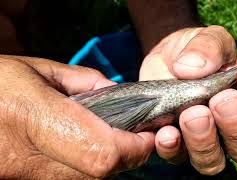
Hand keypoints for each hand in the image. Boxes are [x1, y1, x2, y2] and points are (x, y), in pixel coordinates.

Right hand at [0, 55, 154, 178]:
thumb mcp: (34, 71)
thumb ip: (83, 83)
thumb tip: (119, 96)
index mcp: (28, 116)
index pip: (102, 153)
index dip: (133, 148)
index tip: (145, 136)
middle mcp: (21, 158)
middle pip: (98, 173)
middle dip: (123, 156)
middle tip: (128, 137)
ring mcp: (18, 179)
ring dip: (102, 163)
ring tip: (98, 139)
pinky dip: (80, 170)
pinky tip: (74, 151)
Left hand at [140, 26, 236, 174]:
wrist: (165, 60)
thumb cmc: (196, 51)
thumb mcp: (206, 39)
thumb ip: (208, 47)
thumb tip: (193, 68)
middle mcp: (230, 127)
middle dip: (236, 125)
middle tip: (220, 101)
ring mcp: (203, 140)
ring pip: (214, 161)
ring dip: (204, 140)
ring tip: (192, 115)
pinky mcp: (174, 143)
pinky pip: (176, 156)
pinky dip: (171, 147)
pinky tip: (166, 132)